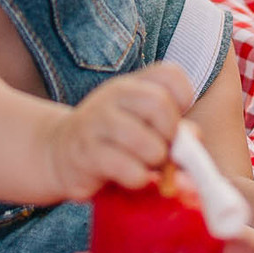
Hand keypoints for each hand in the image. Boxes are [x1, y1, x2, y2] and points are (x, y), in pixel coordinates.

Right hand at [47, 62, 193, 198]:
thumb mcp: (142, 126)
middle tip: (163, 149)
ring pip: (146, 141)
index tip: (174, 121)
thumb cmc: (113, 141)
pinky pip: (129, 168)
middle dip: (170, 134)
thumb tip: (194, 136)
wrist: (58, 153)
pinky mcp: (87, 153)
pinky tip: (131, 176)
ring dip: (156, 160)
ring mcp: (97, 122)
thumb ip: (173, 129)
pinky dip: (139, 178)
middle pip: (160, 105)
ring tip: (147, 164)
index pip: (170, 74)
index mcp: (131, 84)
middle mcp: (113, 96)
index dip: (183, 99)